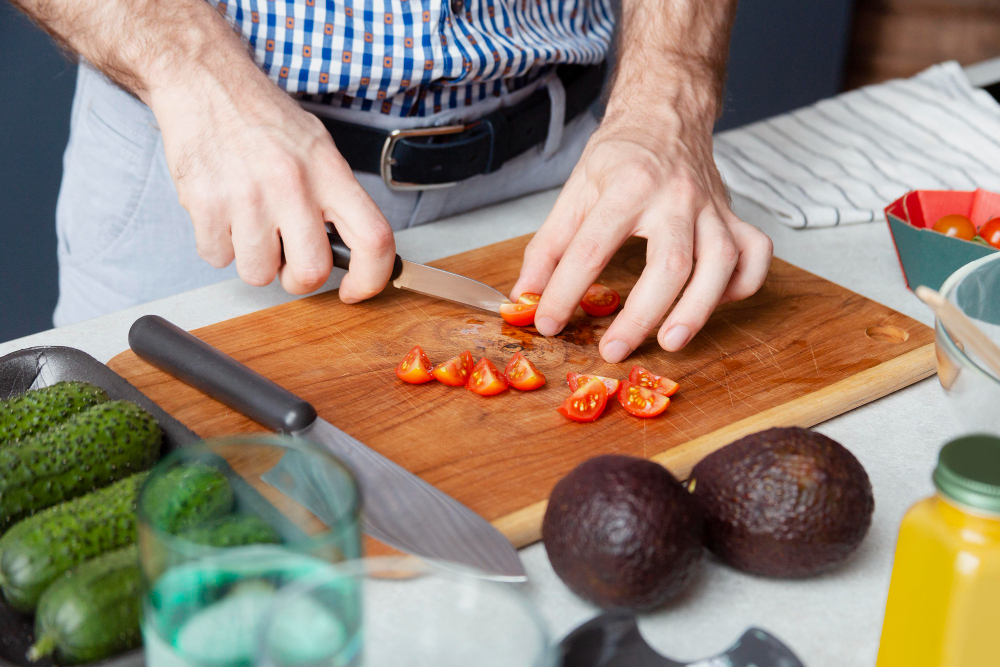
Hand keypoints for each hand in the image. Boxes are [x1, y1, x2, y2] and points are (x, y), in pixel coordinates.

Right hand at [148, 63, 394, 301]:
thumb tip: (349, 251)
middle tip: (287, 257)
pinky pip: (216, 258)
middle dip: (298, 278)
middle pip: (311, 271)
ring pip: (258, 274)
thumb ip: (336, 198)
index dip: (370, 278)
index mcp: (329, 172)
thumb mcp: (317, 147)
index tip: (354, 290)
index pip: (373, 239)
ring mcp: (247, 197)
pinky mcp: (205, 204)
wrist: (205, 82)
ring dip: (253, 259)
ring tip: (248, 222)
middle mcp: (293, 185)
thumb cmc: (262, 117)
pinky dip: (217, 245)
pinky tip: (221, 213)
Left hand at [510, 96, 772, 363]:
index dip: (564, 292)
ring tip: (670, 342)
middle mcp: (676, 197)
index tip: (547, 322)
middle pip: (669, 264)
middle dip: (641, 315)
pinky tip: (713, 304)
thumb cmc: (620, 157)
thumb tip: (523, 295)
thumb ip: (548, 245)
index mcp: (627, 186)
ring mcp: (712, 209)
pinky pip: (753, 257)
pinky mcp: (735, 218)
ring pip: (720, 264)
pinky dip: (741, 285)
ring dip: (698, 310)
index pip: (591, 249)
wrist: (665, 116)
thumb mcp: (574, 191)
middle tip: (613, 350)